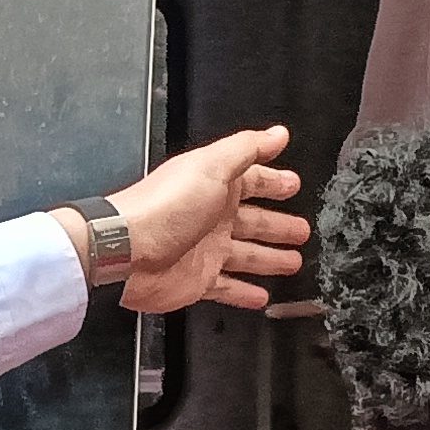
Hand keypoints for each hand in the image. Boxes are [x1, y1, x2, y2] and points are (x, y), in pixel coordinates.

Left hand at [93, 125, 308, 313]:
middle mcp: (212, 217)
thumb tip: (277, 133)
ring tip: (293, 262)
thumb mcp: (212, 166)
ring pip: (248, 256)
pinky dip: (245, 293)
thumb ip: (248, 148)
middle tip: (302, 229)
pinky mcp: (199, 280)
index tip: (293, 184)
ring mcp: (207, 250)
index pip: (254, 181)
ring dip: (270, 259)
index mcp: (216, 186)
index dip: (275, 182)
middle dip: (279, 225)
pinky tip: (261, 296)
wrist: (127, 250)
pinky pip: (229, 288)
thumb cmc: (163, 208)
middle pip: (255, 221)